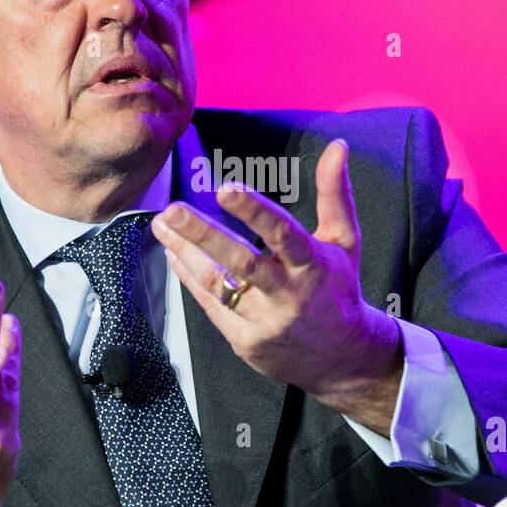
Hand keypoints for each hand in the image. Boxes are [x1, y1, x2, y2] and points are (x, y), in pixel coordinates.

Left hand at [151, 140, 402, 433]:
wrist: (341, 359)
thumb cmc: (339, 290)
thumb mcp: (345, 241)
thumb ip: (334, 193)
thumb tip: (337, 147)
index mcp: (313, 266)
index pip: (283, 233)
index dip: (255, 211)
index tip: (227, 189)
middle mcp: (287, 295)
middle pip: (242, 262)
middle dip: (204, 235)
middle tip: (172, 210)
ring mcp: (264, 321)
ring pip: (217, 284)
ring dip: (186, 252)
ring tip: (161, 224)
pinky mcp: (245, 341)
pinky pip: (210, 304)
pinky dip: (189, 277)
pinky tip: (174, 252)